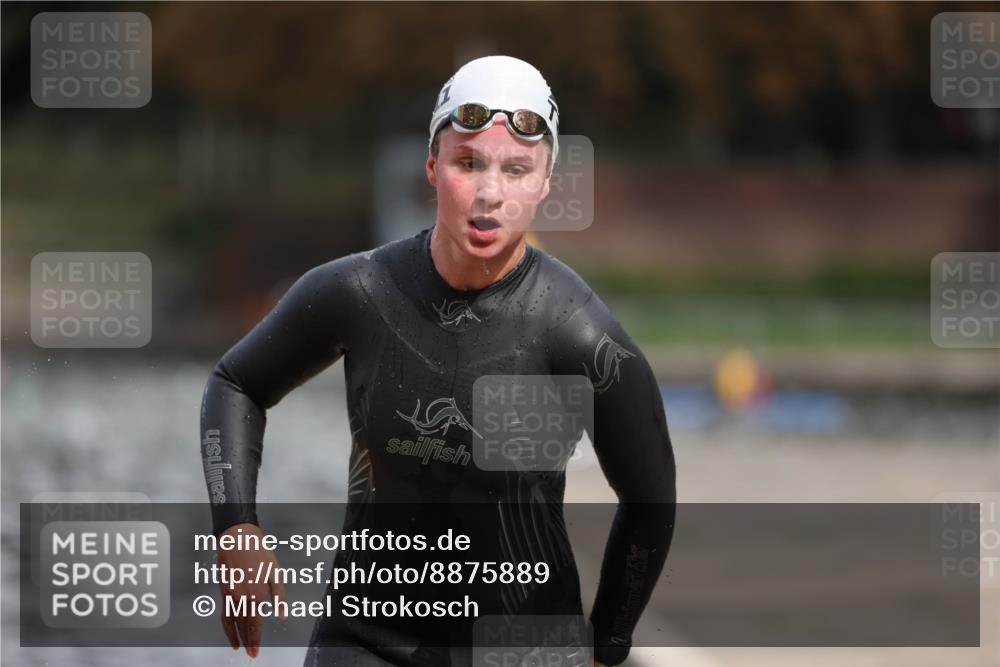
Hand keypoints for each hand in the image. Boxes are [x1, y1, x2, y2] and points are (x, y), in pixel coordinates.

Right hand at [216, 522, 286, 657]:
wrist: (238, 538)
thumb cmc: (260, 553)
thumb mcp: (277, 573)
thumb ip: (280, 597)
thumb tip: (283, 617)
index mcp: (258, 594)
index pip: (255, 624)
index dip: (256, 639)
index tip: (256, 651)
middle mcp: (243, 598)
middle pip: (244, 626)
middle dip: (248, 642)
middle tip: (251, 655)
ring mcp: (231, 595)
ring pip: (232, 623)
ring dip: (236, 637)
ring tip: (240, 648)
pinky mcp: (223, 592)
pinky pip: (224, 613)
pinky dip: (226, 626)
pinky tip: (230, 632)